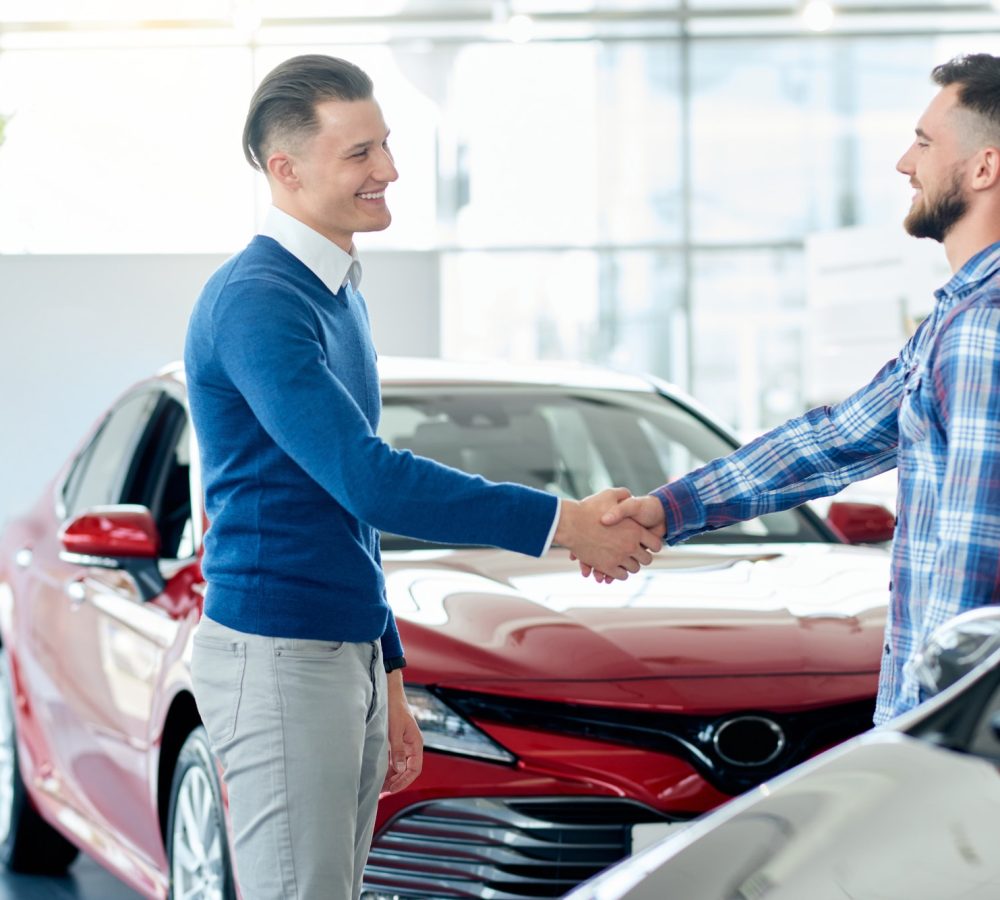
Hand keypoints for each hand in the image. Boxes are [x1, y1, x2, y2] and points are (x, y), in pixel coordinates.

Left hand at [381, 671, 422, 793]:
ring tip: (379, 787)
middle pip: (408, 770)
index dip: (404, 781)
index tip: (391, 790)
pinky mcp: (395, 741)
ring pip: (400, 766)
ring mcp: (403, 743)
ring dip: (391, 777)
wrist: (388, 692)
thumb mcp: (394, 730)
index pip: (415, 769)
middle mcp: (411, 745)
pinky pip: (393, 759)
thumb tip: (400, 770)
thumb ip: (398, 751)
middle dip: (397, 782)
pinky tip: (378, 774)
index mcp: (415, 743)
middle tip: (383, 793)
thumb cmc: (393, 708)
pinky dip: (387, 768)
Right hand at [555, 487, 662, 580]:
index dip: (653, 545)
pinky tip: (616, 568)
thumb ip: (623, 494)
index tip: (647, 545)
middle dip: (642, 557)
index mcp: (635, 530)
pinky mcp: (606, 566)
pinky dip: (620, 574)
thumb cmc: (588, 508)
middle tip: (637, 554)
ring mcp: (618, 557)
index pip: (656, 545)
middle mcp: (630, 545)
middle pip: (646, 560)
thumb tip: (630, 495)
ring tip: (626, 561)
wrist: (570, 523)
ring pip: (634, 569)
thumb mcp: (609, 494)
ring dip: (631, 566)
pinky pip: (621, 576)